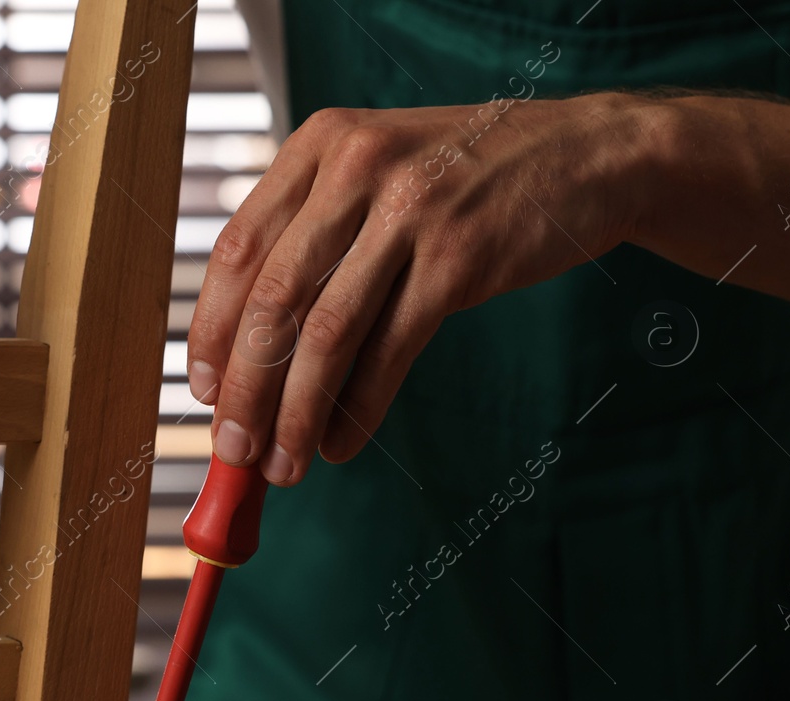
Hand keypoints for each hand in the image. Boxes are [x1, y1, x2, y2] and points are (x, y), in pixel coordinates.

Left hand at [187, 91, 655, 482]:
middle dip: (244, 391)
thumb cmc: (467, 175)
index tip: (201, 389)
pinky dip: (357, 411)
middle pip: (272, 301)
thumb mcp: (378, 172)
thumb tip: (247, 349)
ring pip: (325, 335)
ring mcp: (411, 211)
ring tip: (282, 466)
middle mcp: (357, 169)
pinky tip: (340, 445)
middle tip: (232, 449)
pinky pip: (389, 352)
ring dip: (294, 414)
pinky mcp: (460, 259)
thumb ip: (315, 233)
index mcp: (320, 145)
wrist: (588, 153)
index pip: (237, 250)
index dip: (211, 331)